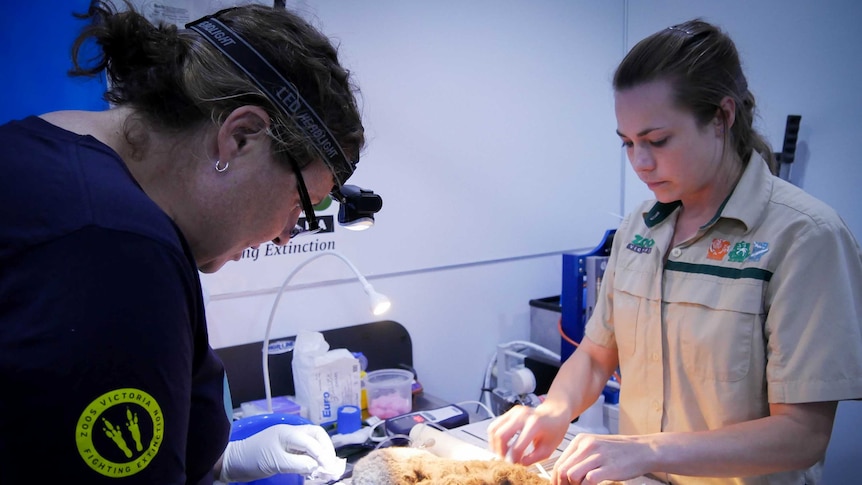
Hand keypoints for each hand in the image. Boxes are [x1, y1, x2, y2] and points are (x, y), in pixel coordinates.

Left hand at [220, 424, 339, 482]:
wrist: (233, 462)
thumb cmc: (252, 459)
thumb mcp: (275, 462)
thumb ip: (298, 463)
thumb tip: (317, 466)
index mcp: (288, 432)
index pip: (312, 441)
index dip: (323, 454)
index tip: (330, 468)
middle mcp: (291, 432)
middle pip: (317, 435)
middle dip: (326, 449)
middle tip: (331, 465)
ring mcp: (289, 440)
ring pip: (312, 442)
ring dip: (321, 453)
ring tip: (326, 467)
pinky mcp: (286, 449)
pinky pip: (305, 450)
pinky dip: (313, 458)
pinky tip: (315, 468)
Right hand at [486, 404, 571, 465]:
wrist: (555, 413)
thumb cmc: (554, 430)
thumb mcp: (548, 449)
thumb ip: (532, 458)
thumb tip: (518, 463)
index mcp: (534, 425)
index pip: (517, 446)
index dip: (513, 459)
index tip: (515, 464)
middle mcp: (522, 415)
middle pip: (501, 436)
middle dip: (501, 451)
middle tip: (506, 459)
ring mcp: (514, 412)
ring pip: (494, 429)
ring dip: (495, 444)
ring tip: (503, 452)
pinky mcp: (510, 412)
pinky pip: (495, 425)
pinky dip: (495, 437)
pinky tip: (502, 445)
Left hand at [552, 433, 651, 484]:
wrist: (643, 449)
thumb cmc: (619, 451)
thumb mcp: (596, 447)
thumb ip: (580, 456)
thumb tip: (563, 473)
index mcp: (581, 440)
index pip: (559, 462)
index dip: (556, 479)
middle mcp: (587, 445)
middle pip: (562, 470)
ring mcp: (598, 455)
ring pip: (571, 475)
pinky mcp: (608, 467)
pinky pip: (588, 481)